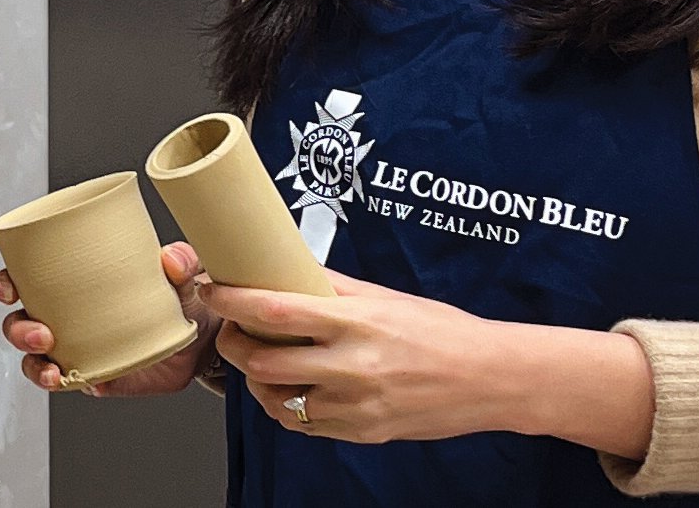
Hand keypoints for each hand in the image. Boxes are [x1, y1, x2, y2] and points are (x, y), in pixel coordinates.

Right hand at [0, 242, 218, 395]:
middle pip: (20, 323)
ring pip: (35, 359)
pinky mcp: (94, 376)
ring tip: (53, 369)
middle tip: (42, 334)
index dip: (6, 283)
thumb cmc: (179, 296)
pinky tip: (82, 381)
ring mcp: (77, 348)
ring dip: (35, 365)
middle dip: (19, 331)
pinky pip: (69, 383)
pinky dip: (67, 384)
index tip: (9, 288)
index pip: (26, 279)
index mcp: (73, 283)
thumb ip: (182, 262)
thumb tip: (171, 258)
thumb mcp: (183, 275)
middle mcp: (67, 316)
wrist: (201, 339)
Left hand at [203, 270, 650, 455]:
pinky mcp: (359, 432)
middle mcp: (352, 365)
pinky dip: (284, 404)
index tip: (209, 288)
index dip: (229, 299)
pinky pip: (301, 422)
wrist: (490, 377)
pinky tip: (292, 386)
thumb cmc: (440, 330)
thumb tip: (281, 267)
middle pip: (259, 358)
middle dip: (231, 341)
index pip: (272, 308)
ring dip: (254, 376)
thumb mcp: (383, 296)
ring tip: (261, 357)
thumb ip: (331, 287)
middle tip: (229, 327)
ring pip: (273, 396)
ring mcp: (354, 405)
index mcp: (356, 320)